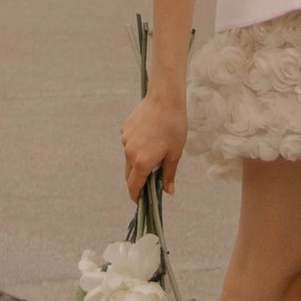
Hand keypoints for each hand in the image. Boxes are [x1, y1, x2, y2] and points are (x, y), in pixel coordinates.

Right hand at [121, 86, 186, 200]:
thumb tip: (168, 191)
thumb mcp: (175, 153)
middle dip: (138, 180)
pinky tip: (150, 137)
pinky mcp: (125, 128)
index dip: (136, 196)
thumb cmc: (174, 126)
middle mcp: (130, 152)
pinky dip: (137, 146)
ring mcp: (125, 140)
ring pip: (129, 157)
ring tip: (155, 152)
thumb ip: (168, 174)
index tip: (140, 201)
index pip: (134, 186)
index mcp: (142, 162)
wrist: (165, 98)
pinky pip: (129, 143)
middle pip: (129, 174)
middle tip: (150, 181)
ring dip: (138, 161)